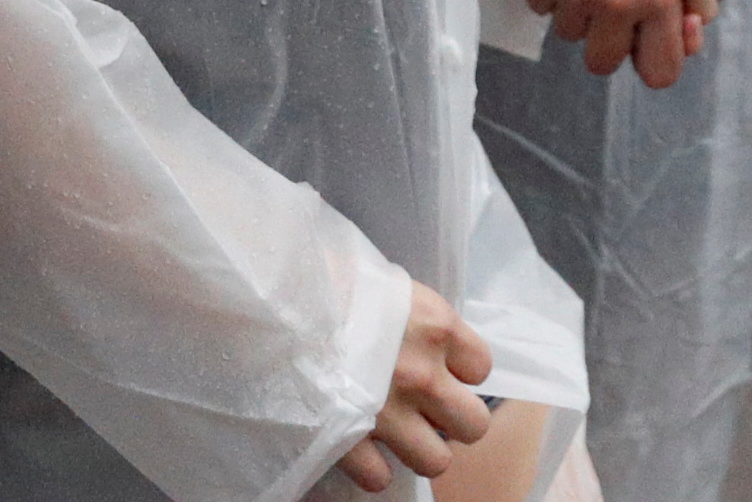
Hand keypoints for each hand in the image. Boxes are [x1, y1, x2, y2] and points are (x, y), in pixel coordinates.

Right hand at [330, 282, 492, 493]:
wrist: (270, 294)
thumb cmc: (322, 274)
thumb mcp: (381, 281)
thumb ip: (410, 315)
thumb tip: (417, 334)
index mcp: (435, 325)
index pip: (481, 367)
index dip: (460, 371)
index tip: (439, 367)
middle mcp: (423, 374)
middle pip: (473, 425)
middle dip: (452, 421)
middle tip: (425, 410)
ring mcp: (389, 413)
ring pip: (435, 461)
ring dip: (416, 450)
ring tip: (393, 434)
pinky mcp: (351, 439)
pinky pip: (379, 478)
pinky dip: (369, 467)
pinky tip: (356, 446)